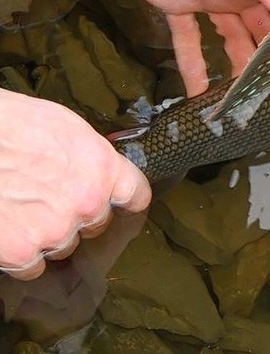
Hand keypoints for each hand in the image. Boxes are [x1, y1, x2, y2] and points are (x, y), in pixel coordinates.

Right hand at [0, 89, 150, 280]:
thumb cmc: (12, 126)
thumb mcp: (65, 129)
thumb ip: (89, 157)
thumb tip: (96, 169)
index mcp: (102, 170)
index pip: (135, 196)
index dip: (125, 199)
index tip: (120, 203)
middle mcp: (87, 204)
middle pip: (96, 224)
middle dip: (76, 215)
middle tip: (48, 197)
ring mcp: (56, 231)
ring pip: (64, 245)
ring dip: (48, 234)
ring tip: (23, 208)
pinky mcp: (22, 253)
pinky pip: (32, 266)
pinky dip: (20, 253)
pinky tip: (9, 228)